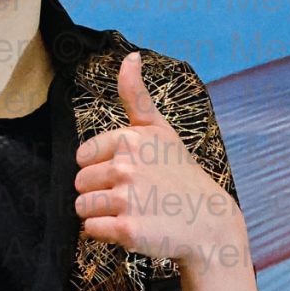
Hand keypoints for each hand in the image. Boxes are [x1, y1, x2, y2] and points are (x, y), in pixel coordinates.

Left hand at [74, 51, 243, 266]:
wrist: (209, 223)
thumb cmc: (181, 175)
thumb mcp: (161, 130)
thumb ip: (136, 95)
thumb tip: (130, 56)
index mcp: (130, 138)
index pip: (83, 157)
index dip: (102, 168)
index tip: (131, 173)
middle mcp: (126, 166)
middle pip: (80, 182)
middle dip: (100, 192)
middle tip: (134, 196)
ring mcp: (126, 199)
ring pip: (82, 207)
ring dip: (100, 214)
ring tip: (132, 212)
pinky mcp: (127, 230)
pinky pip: (90, 229)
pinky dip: (104, 234)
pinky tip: (130, 229)